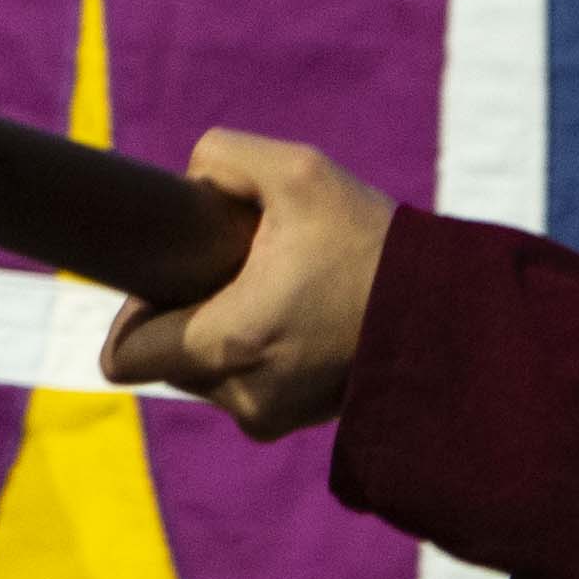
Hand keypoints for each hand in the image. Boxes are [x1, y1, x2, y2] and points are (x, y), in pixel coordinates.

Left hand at [97, 131, 395, 440]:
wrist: (454, 314)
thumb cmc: (372, 243)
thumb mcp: (299, 172)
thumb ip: (223, 156)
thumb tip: (189, 179)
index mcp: (228, 344)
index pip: (124, 355)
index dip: (134, 310)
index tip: (170, 276)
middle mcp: (240, 395)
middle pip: (165, 359)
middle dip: (186, 315)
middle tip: (241, 272)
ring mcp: (267, 416)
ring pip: (204, 374)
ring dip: (223, 335)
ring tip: (279, 293)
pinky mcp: (293, 423)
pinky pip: (243, 386)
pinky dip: (256, 355)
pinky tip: (298, 318)